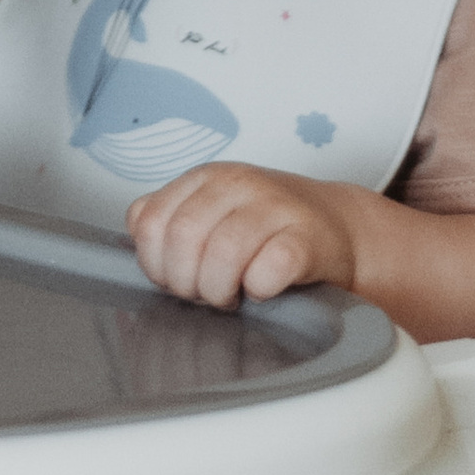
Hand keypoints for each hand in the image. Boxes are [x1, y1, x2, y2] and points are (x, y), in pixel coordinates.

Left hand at [126, 164, 361, 307]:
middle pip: (184, 238)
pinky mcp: (308, 237)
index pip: (149, 220)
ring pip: (223, 254)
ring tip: (232, 296)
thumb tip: (136, 256)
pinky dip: (259, 290)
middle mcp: (238, 182)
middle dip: (186, 282)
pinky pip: (268, 270)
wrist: (339, 227)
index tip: (174, 279)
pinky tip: (264, 289)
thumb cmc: (267, 231)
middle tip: (205, 294)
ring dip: (220, 290)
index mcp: (206, 178)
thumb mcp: (213, 215)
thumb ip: (170, 226)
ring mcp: (276, 206)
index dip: (154, 263)